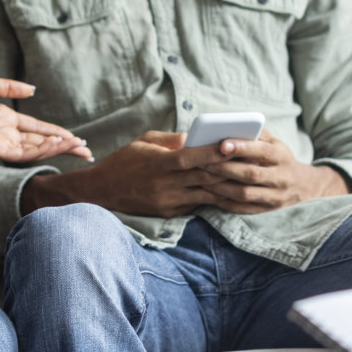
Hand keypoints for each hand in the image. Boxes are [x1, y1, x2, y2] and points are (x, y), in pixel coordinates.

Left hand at [0, 74, 91, 164]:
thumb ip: (11, 88)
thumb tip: (32, 90)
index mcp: (7, 120)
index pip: (39, 129)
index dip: (59, 134)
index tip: (78, 138)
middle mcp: (7, 134)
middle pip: (42, 143)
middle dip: (65, 147)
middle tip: (87, 151)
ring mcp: (1, 143)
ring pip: (35, 150)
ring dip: (56, 148)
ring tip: (75, 145)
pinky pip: (21, 153)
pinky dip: (39, 150)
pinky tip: (55, 144)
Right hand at [21, 131, 230, 217]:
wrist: (101, 191)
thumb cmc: (124, 161)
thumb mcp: (144, 142)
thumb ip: (171, 140)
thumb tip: (195, 138)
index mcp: (159, 163)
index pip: (191, 157)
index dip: (212, 152)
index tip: (231, 144)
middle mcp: (165, 185)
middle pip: (203, 177)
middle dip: (227, 169)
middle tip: (249, 161)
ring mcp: (168, 201)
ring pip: (204, 194)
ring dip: (225, 186)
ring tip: (246, 177)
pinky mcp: (169, 213)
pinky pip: (196, 204)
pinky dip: (212, 197)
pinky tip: (228, 191)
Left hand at [203, 132, 346, 213]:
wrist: (303, 187)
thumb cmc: (279, 159)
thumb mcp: (275, 143)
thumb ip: (257, 134)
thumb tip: (231, 125)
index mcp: (283, 156)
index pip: (263, 151)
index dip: (242, 147)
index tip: (222, 144)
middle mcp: (282, 178)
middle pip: (251, 174)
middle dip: (224, 168)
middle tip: (202, 162)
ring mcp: (275, 197)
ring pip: (244, 194)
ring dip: (220, 186)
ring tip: (202, 178)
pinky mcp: (267, 211)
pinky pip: (243, 209)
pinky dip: (225, 202)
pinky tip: (210, 194)